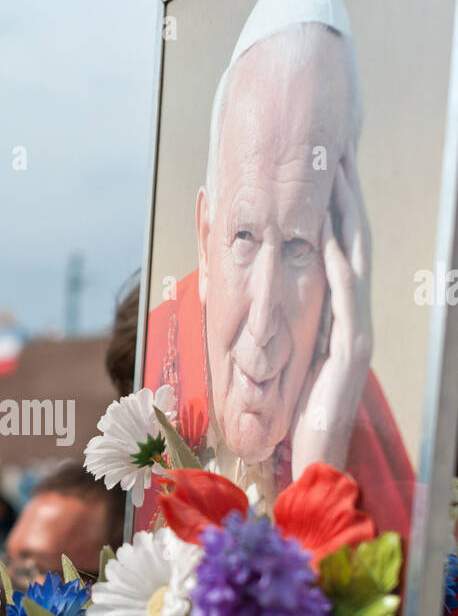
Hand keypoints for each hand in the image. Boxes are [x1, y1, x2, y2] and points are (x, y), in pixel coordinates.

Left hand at [291, 152, 372, 478]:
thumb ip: (280, 331)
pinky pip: (344, 295)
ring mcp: (358, 333)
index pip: (340, 254)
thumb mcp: (285, 363)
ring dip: (345, 216)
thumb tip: (256, 301)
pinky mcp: (352, 350)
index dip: (337, 213)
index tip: (328, 172)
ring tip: (337, 174)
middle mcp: (355, 320)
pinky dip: (334, 262)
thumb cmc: (298, 420)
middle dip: (347, 198)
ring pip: (354, 259)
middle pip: (354, 244)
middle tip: (339, 152)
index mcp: (340, 321)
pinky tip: (323, 233)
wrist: (314, 464)